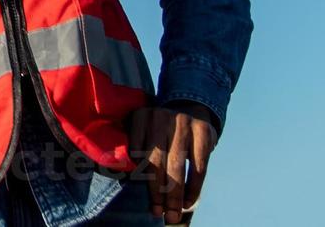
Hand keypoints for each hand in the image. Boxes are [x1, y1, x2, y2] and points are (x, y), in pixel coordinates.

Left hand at [128, 102, 219, 223]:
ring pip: (177, 165)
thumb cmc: (160, 133)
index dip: (139, 178)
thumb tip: (121, 177)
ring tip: (173, 214)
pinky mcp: (203, 130)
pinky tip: (188, 202)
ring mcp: (183, 122)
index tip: (142, 197)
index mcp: (140, 117)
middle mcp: (160, 116)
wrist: (190, 111)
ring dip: (175, 195)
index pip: (136, 152)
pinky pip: (198, 166)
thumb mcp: (144, 133)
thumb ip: (134, 152)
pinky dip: (194, 187)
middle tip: (159, 214)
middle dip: (158, 192)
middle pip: (156, 161)